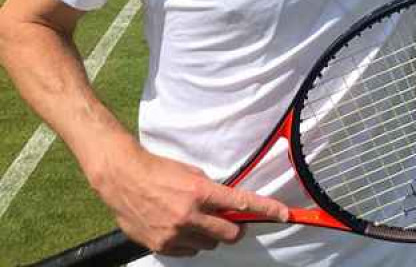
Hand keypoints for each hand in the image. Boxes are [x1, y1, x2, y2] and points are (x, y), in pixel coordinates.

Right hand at [89, 136, 288, 256]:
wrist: (125, 179)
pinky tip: (182, 229)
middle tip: (232, 222)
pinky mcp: (160, 245)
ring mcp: (174, 233)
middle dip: (235, 228)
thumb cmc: (161, 170)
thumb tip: (228, 204)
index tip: (284, 214)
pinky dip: (191, 243)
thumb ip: (211, 190)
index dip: (266, 210)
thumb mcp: (192, 173)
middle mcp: (189, 215)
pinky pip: (188, 252)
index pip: (242, 203)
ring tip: (197, 221)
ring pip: (208, 245)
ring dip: (210, 236)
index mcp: (200, 192)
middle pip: (229, 234)